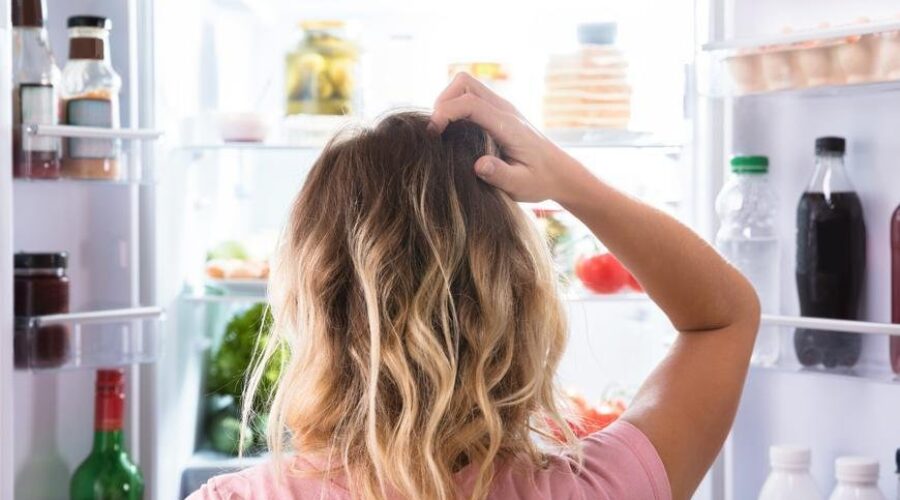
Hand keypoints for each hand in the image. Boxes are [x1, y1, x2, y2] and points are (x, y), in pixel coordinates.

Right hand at [429, 73, 580, 202]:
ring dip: (448, 102)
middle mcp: (504, 109)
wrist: (560, 173)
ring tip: (441, 131)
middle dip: (443, 101)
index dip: (445, 113)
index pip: (470, 103)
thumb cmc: (540, 181)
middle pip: (464, 83)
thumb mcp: (521, 185)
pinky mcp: (498, 112)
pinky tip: (453, 132)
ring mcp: (501, 107)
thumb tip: (478, 165)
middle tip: (435, 131)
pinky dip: (455, 107)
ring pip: (466, 85)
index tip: (432, 134)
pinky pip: (471, 96)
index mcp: (508, 125)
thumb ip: (500, 175)